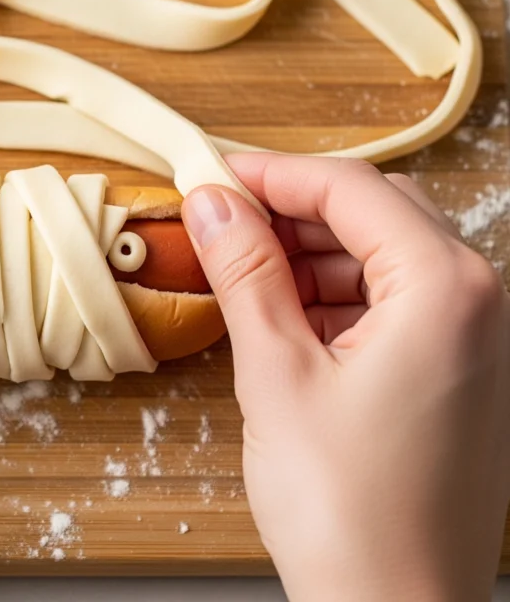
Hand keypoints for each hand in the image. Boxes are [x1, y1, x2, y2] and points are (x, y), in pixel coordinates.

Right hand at [182, 154, 509, 601]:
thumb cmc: (348, 514)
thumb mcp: (275, 373)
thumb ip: (244, 271)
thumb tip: (211, 201)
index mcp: (445, 289)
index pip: (348, 188)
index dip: (269, 174)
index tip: (210, 175)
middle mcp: (478, 301)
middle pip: (371, 211)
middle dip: (289, 211)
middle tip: (218, 222)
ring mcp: (474, 338)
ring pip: (380, 253)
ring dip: (307, 253)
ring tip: (241, 275)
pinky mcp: (456, 370)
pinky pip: (391, 299)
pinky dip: (332, 295)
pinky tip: (282, 316)